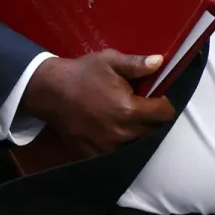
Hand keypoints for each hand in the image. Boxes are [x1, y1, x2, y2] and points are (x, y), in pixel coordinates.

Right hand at [19, 50, 175, 155]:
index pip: (164, 113)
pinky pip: (117, 153)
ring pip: (136, 143)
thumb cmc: (82, 73)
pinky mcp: (94, 154)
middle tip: (142, 106)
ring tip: (128, 118)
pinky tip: (113, 129)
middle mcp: (121, 132)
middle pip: (152, 130)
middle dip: (151, 118)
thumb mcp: (110, 61)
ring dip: (137, 132)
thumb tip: (160, 62)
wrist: (49, 91)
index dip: (164, 104)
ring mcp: (107, 146)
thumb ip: (137, 64)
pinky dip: (120, 144)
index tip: (157, 98)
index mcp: (129, 109)